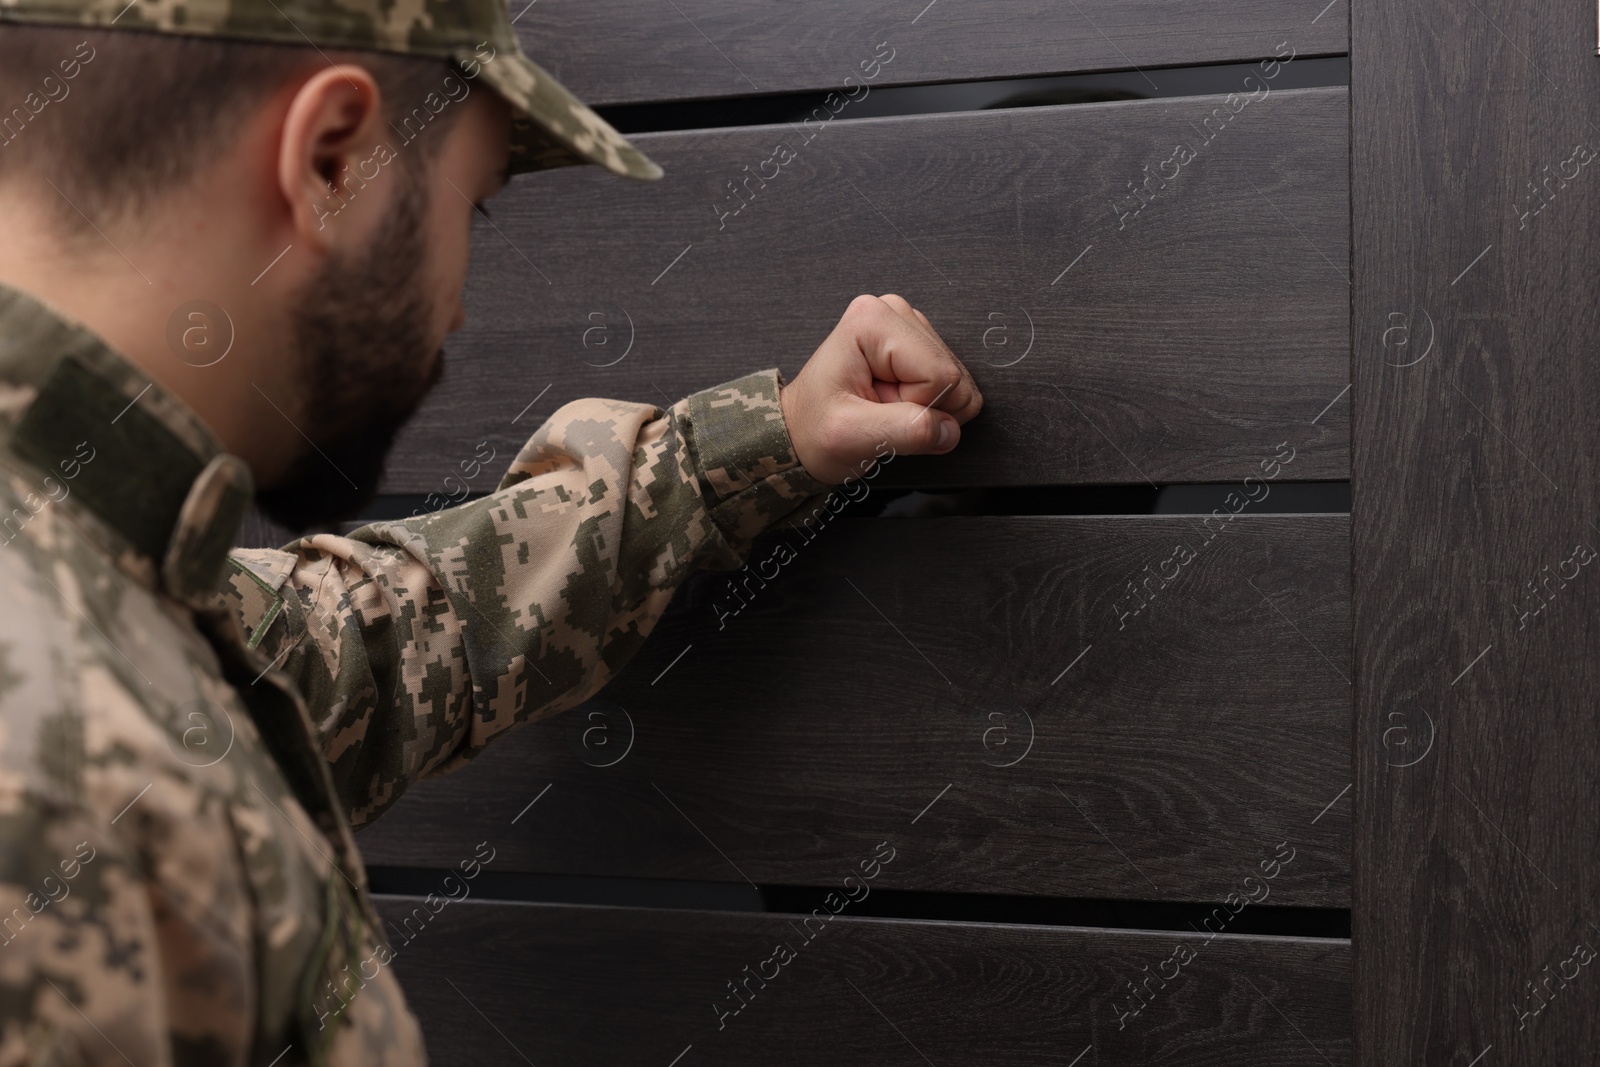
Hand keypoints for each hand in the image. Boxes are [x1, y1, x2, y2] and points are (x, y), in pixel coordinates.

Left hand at [778, 294, 983, 484]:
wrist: (799, 434)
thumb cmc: (814, 430)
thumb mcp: (851, 436)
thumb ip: (905, 431)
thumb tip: (950, 431)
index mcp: (873, 321)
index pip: (940, 375)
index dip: (917, 406)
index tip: (877, 410)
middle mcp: (893, 312)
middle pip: (952, 375)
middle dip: (923, 407)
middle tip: (879, 410)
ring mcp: (908, 327)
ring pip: (956, 382)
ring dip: (924, 408)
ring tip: (882, 407)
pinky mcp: (917, 345)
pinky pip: (952, 384)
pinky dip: (928, 404)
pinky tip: (894, 403)